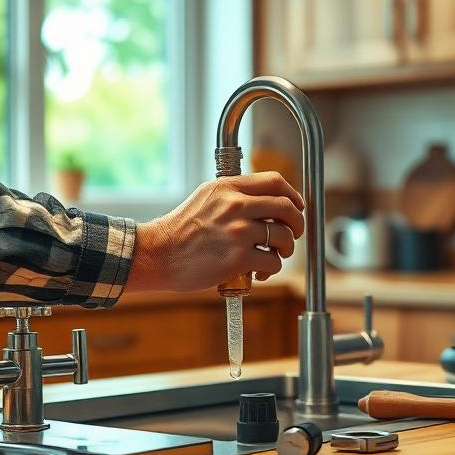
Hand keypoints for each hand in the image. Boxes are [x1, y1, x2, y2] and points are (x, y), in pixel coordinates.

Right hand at [126, 172, 304, 292]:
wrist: (158, 254)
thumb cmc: (180, 231)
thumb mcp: (206, 198)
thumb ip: (233, 195)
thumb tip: (266, 200)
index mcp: (228, 187)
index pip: (275, 182)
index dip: (293, 195)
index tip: (296, 207)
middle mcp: (235, 205)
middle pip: (286, 208)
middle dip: (297, 224)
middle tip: (293, 234)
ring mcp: (238, 231)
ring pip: (283, 237)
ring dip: (285, 250)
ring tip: (273, 256)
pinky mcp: (238, 258)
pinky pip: (272, 262)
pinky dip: (270, 269)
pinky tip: (259, 272)